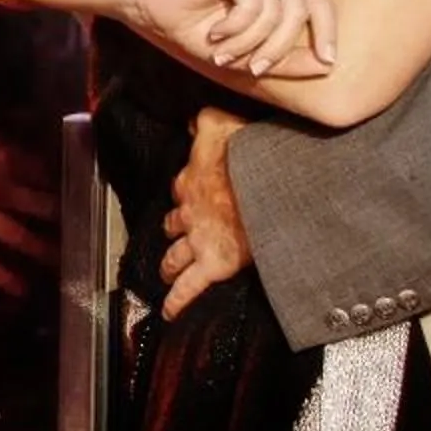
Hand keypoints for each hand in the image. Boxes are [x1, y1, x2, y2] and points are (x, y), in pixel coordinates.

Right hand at [0, 87, 58, 294]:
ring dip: (43, 251)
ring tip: (65, 264)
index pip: (43, 169)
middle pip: (42, 207)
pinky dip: (1, 275)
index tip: (74, 186)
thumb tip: (23, 111)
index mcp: (4, 154)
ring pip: (19, 237)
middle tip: (83, 229)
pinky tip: (21, 290)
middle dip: (63, 217)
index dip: (60, 178)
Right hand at [135, 0, 336, 78]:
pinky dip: (235, 27)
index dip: (327, 34)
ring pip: (276, 13)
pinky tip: (217, 30)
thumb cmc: (203, 32)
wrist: (157, 12)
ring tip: (224, 51)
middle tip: (253, 69)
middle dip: (277, 49)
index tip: (327, 62)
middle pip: (299, 13)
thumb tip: (327, 64)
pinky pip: (253, 5)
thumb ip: (287, 59)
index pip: (319, 6)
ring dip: (249, 43)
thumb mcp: (251, 54)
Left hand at [163, 106, 251, 318]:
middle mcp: (190, 210)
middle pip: (175, 223)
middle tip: (173, 236)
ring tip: (164, 273)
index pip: (182, 186)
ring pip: (175, 256)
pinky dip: (176, 301)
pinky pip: (188, 287)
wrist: (266, 186)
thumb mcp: (223, 123)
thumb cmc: (250, 153)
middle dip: (173, 230)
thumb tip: (193, 118)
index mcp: (194, 177)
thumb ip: (206, 120)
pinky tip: (168, 313)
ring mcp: (199, 239)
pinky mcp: (212, 264)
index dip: (184, 191)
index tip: (186, 194)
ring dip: (169, 265)